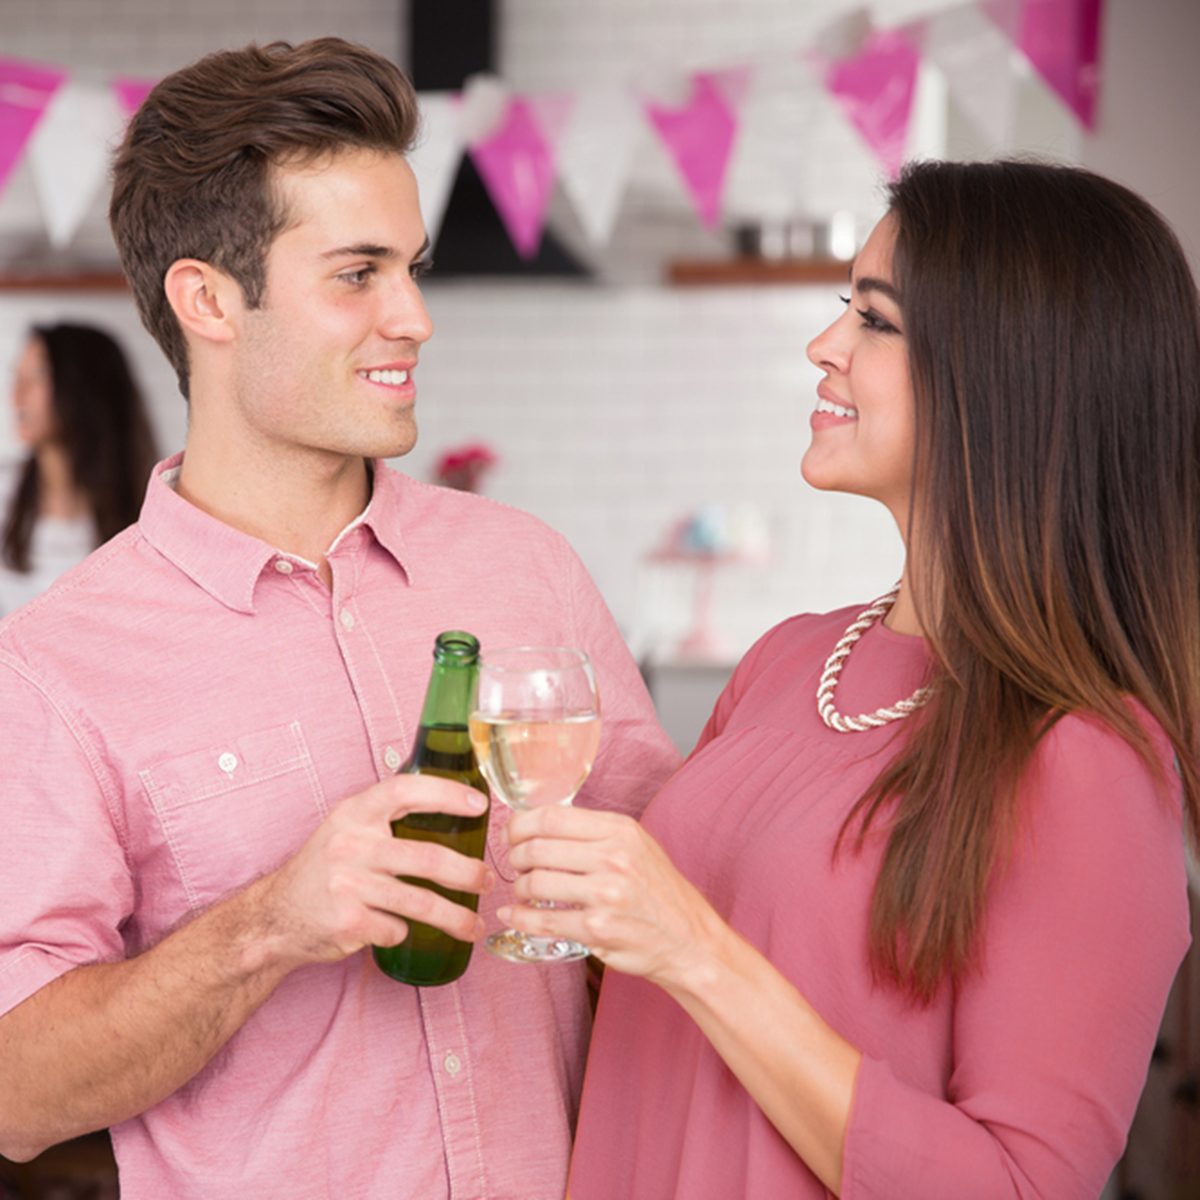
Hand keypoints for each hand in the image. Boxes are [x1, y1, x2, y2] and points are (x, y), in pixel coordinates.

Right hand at [251, 774, 493, 968]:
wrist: (274, 916)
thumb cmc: (324, 867)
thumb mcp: (346, 827)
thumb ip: (386, 815)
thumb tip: (451, 802)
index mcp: (354, 813)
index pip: (405, 791)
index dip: (446, 793)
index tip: (480, 804)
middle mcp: (351, 845)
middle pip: (428, 858)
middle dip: (468, 874)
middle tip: (488, 881)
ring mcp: (348, 886)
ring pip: (421, 904)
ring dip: (456, 918)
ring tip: (475, 926)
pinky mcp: (348, 923)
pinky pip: (397, 929)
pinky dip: (403, 932)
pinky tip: (398, 930)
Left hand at [498, 806, 723, 987]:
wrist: (689, 939)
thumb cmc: (658, 891)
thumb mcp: (636, 845)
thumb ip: (595, 832)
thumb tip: (542, 824)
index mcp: (620, 830)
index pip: (551, 817)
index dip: (519, 825)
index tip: (512, 835)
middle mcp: (614, 857)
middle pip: (537, 848)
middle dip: (516, 857)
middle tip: (515, 864)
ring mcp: (606, 894)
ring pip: (536, 883)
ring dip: (519, 888)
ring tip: (522, 892)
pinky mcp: (598, 929)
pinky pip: (544, 921)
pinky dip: (520, 918)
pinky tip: (514, 916)